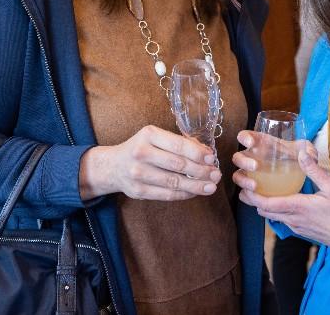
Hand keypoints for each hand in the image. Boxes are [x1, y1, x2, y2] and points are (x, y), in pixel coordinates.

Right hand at [80, 125, 221, 201]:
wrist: (113, 166)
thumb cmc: (142, 148)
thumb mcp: (155, 137)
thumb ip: (178, 142)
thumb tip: (205, 153)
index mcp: (148, 134)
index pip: (178, 145)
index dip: (198, 153)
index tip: (212, 159)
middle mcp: (141, 153)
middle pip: (178, 165)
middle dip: (201, 171)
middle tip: (216, 174)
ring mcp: (138, 173)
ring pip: (174, 182)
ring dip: (196, 186)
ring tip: (211, 186)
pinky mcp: (138, 191)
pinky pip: (167, 195)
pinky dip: (184, 194)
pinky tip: (196, 192)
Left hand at [233, 133, 329, 248]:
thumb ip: (314, 170)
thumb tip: (301, 153)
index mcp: (297, 207)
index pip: (266, 204)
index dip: (252, 197)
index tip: (244, 188)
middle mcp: (293, 219)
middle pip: (265, 211)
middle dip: (253, 201)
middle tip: (247, 188)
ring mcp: (297, 227)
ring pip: (273, 217)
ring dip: (264, 207)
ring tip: (261, 193)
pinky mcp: (302, 232)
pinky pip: (282, 221)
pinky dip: (276, 212)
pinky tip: (281, 203)